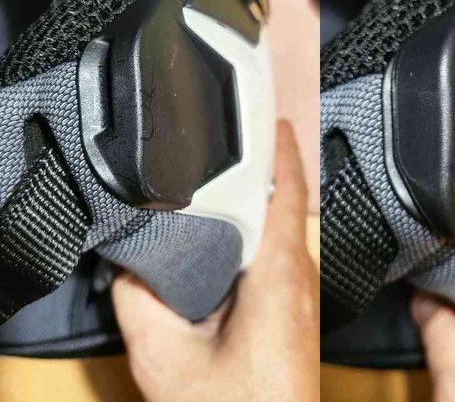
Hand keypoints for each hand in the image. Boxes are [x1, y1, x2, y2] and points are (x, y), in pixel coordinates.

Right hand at [112, 121, 319, 401]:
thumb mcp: (167, 360)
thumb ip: (139, 305)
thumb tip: (127, 265)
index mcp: (281, 273)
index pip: (290, 194)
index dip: (283, 152)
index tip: (271, 119)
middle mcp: (301, 276)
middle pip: (287, 206)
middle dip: (262, 171)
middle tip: (230, 141)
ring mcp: (304, 294)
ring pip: (284, 230)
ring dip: (259, 202)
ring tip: (226, 177)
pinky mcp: (296, 310)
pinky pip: (280, 255)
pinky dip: (259, 233)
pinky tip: (232, 236)